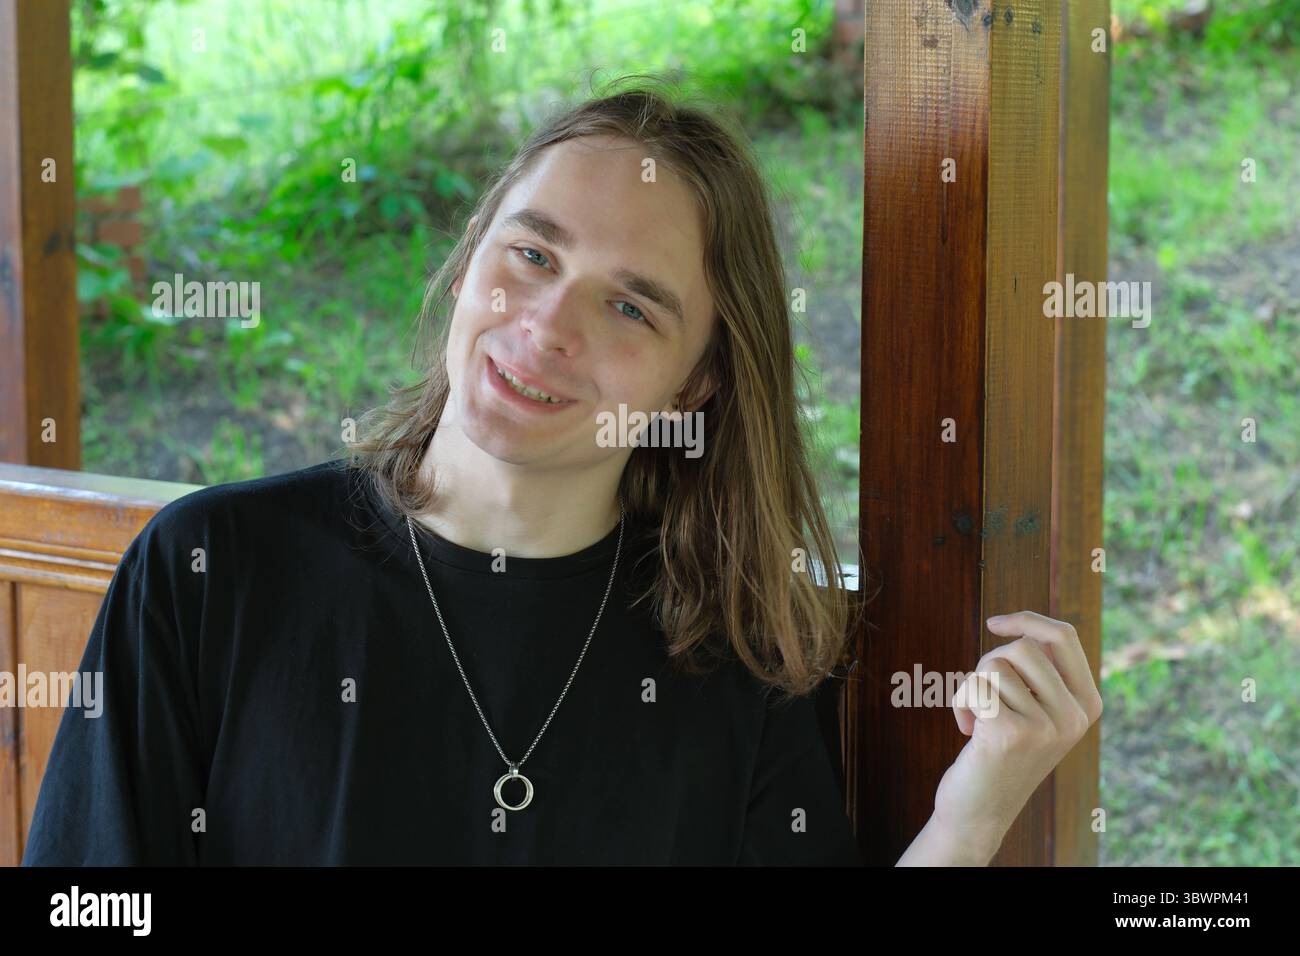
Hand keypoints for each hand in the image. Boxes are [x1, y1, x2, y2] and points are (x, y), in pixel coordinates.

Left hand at [931, 611, 1103, 856]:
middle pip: (1023, 647)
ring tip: (977, 718)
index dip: (1027, 620)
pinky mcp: (1012, 734)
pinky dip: (960, 702)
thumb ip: (1039, 672)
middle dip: (990, 662)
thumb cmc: (1001, 750)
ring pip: (994, 665)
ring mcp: (1047, 727)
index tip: (995, 623)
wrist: (981, 809)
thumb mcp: (1034, 710)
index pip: (1064, 637)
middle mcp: (1074, 716)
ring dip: (972, 686)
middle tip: (983, 695)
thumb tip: (1023, 625)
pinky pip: (974, 686)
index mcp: (1087, 704)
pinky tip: (968, 730)